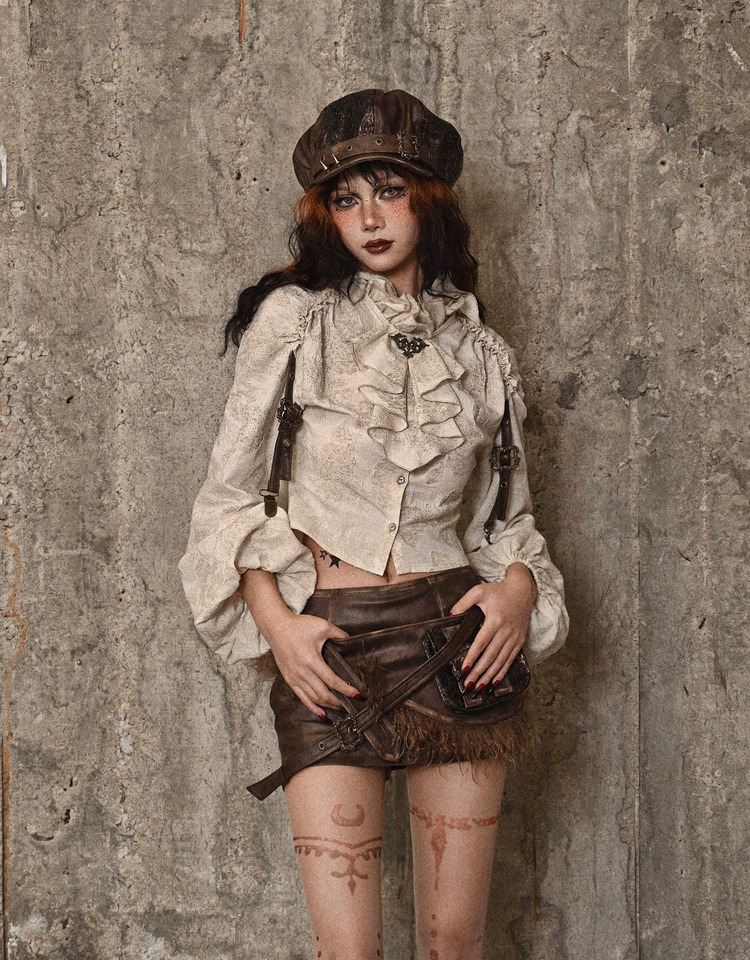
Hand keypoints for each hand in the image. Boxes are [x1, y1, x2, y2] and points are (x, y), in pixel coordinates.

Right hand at [265, 611, 360, 718]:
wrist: (276, 627)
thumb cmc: (299, 626)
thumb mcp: (322, 626)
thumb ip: (339, 634)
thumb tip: (351, 641)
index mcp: (311, 660)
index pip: (332, 681)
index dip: (346, 690)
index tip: (358, 695)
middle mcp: (302, 672)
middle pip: (324, 695)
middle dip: (340, 702)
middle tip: (353, 704)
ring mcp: (295, 678)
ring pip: (314, 699)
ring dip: (329, 706)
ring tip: (342, 708)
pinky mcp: (289, 680)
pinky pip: (302, 698)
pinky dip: (313, 708)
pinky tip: (323, 714)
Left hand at [449, 563, 536, 690]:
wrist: (522, 590)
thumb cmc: (498, 591)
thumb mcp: (479, 591)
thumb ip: (463, 602)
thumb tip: (450, 615)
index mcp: (495, 620)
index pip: (481, 642)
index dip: (472, 657)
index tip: (464, 669)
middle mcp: (506, 631)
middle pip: (490, 656)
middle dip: (479, 672)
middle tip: (467, 685)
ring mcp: (514, 637)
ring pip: (500, 661)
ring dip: (489, 676)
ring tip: (479, 688)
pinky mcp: (519, 641)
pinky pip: (510, 660)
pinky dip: (502, 672)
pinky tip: (495, 682)